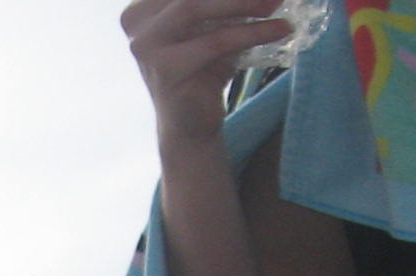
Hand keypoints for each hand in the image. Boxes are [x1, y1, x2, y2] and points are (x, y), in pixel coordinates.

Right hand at [120, 0, 289, 152]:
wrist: (190, 125)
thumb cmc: (202, 69)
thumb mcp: (211, 25)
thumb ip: (222, 4)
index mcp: (142, 7)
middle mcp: (135, 22)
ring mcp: (145, 46)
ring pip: (196, 6)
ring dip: (244, 2)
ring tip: (277, 2)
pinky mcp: (165, 70)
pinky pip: (214, 41)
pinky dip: (251, 32)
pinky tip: (279, 29)